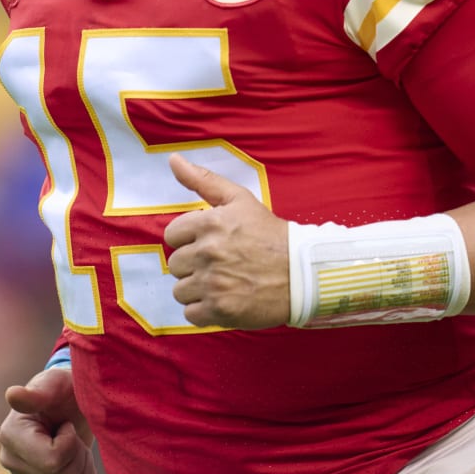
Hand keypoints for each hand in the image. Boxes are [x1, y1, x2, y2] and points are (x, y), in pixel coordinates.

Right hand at [0, 367, 95, 473]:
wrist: (70, 406)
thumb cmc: (63, 390)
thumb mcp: (55, 384)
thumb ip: (37, 392)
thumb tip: (12, 394)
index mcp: (10, 435)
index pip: (52, 460)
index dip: (70, 442)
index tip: (66, 424)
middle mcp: (12, 462)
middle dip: (79, 453)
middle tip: (73, 432)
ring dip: (84, 464)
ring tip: (74, 442)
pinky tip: (76, 457)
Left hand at [163, 155, 290, 328]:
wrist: (303, 273)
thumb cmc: (270, 234)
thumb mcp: (239, 199)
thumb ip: (203, 180)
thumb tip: (173, 159)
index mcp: (209, 223)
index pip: (172, 236)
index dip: (189, 240)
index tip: (210, 244)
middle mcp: (207, 253)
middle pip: (176, 265)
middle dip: (194, 265)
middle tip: (221, 264)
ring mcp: (213, 283)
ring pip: (180, 291)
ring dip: (197, 290)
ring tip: (223, 283)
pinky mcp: (220, 310)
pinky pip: (191, 314)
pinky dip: (204, 311)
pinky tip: (224, 300)